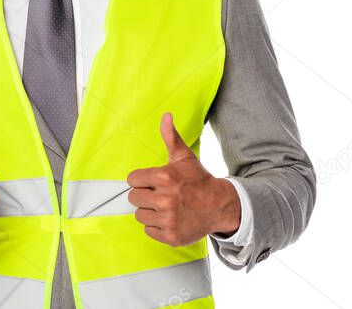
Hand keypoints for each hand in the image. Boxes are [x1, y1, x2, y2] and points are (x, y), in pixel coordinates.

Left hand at [127, 112, 240, 246]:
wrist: (219, 205)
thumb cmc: (198, 180)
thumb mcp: (184, 157)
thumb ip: (170, 137)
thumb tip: (166, 115)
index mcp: (164, 177)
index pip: (132, 180)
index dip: (142, 179)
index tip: (154, 181)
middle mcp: (164, 199)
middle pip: (133, 198)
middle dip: (145, 195)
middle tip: (161, 194)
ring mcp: (167, 219)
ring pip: (139, 215)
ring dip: (150, 211)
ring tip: (166, 206)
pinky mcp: (170, 236)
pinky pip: (148, 230)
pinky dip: (157, 226)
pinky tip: (170, 218)